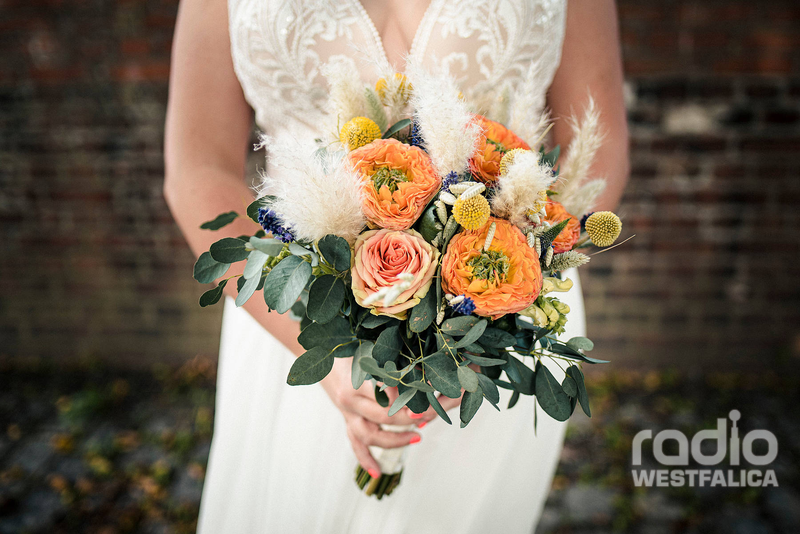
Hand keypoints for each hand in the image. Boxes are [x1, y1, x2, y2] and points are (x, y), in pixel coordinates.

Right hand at [320, 357, 462, 475]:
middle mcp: (350, 400)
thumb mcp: (369, 348)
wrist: (321, 354)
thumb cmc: (350, 348)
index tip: (427, 396)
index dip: (406, 397)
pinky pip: (355, 444)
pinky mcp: (347, 420)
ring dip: (394, 440)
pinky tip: (377, 474)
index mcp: (356, 380)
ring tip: (418, 438)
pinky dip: (366, 459)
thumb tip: (422, 369)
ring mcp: (347, 413)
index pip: (385, 393)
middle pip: (382, 416)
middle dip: (408, 418)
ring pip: (370, 435)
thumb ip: (391, 360)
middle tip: (428, 417)